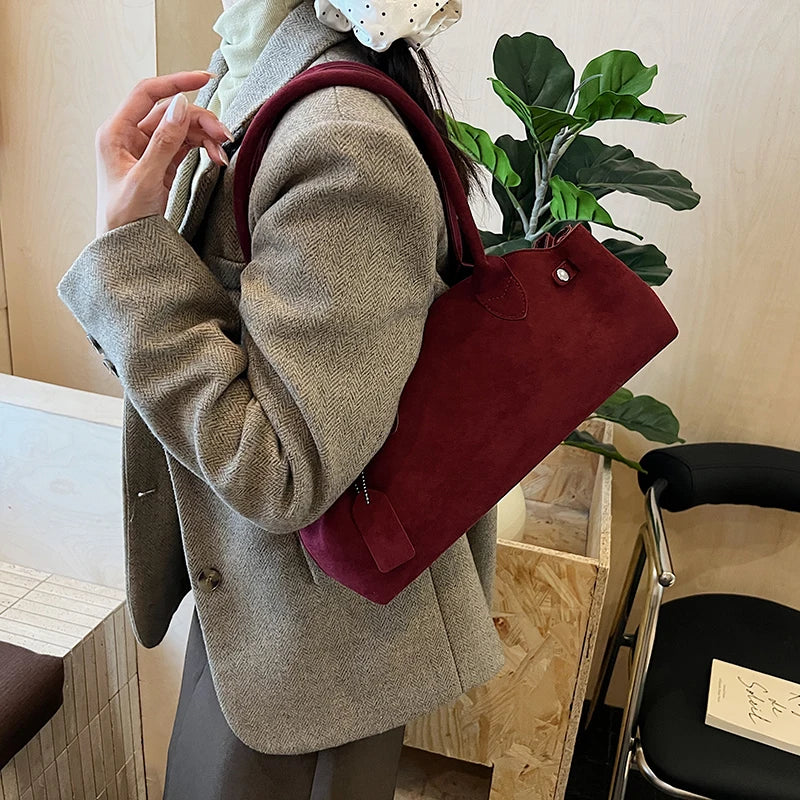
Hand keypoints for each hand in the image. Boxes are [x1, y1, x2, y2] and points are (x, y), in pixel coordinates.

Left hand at [95, 71, 232, 235]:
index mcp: (116, 133)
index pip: (147, 94)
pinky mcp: (161, 164)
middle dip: (200, 120)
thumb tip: (181, 107)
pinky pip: (185, 147)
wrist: (124, 247)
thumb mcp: (145, 179)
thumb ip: (163, 142)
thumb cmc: (123, 218)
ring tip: (222, 152)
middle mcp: (130, 137)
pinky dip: (202, 149)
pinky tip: (216, 158)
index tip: (204, 79)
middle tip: (224, 136)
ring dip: (205, 136)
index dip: (176, 82)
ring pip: (181, 130)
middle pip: (171, 113)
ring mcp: (147, 150)